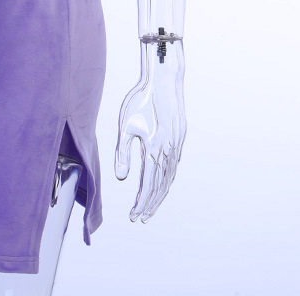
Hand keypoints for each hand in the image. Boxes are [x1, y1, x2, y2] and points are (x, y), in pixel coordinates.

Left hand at [115, 38, 185, 221]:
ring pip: (169, 178)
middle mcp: (168, 152)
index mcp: (154, 150)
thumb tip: (120, 177)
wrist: (164, 81)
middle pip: (160, 187)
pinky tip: (163, 184)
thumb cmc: (140, 100)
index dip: (141, 203)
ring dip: (160, 195)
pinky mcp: (179, 139)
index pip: (147, 185)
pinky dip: (167, 180)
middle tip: (141, 218)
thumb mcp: (125, 125)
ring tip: (151, 207)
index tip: (134, 216)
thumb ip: (122, 153)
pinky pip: (174, 166)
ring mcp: (176, 146)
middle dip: (150, 204)